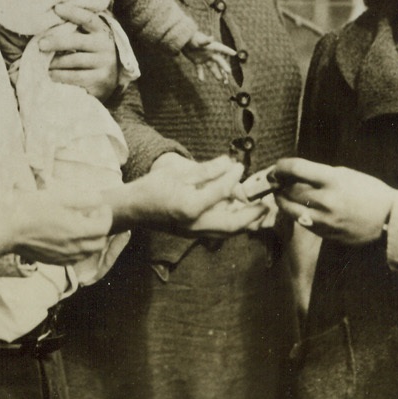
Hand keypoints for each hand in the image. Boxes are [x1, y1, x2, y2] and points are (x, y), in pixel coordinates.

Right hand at [10, 185, 113, 266]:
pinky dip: (79, 249)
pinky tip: (69, 237)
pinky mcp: (53, 261)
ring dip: (91, 239)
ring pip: (88, 253)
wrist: (8, 228)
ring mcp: (63, 257)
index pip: (104, 227)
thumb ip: (84, 198)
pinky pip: (74, 259)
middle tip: (92, 214)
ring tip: (81, 225)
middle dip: (101, 228)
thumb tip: (98, 200)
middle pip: (99, 243)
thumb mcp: (61, 196)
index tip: (100, 205)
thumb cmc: (33, 208)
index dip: (105, 214)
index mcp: (78, 231)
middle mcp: (73, 248)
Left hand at [42, 4, 118, 100]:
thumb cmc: (93, 52)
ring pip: (75, 60)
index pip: (88, 18)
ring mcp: (104, 63)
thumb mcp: (91, 38)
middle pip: (78, 41)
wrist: (113, 78)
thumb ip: (76, 30)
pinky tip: (51, 75)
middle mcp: (105, 45)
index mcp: (102, 31)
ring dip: (55, 61)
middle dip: (57, 42)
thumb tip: (49, 20)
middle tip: (40, 44)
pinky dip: (61, 76)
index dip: (73, 12)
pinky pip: (76, 77)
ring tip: (43, 62)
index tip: (56, 8)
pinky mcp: (100, 79)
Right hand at [109, 153, 250, 232]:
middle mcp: (195, 224)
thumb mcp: (177, 172)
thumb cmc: (150, 188)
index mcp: (190, 207)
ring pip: (227, 232)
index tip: (239, 166)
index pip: (221, 192)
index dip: (233, 177)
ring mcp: (193, 233)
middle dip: (251, 214)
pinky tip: (238, 214)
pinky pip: (219, 232)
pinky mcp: (192, 235)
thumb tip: (228, 163)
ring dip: (245, 222)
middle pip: (232, 224)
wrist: (132, 210)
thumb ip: (205, 170)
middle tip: (265, 204)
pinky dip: (232, 225)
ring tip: (257, 211)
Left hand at [182, 33, 236, 83]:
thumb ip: (206, 41)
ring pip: (212, 67)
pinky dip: (200, 74)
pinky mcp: (197, 61)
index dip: (228, 51)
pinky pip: (200, 69)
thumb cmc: (191, 38)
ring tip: (220, 80)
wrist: (182, 40)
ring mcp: (204, 58)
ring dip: (216, 73)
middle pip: (219, 61)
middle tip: (229, 72)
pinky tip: (201, 80)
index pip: (222, 49)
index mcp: (211, 47)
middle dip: (224, 66)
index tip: (234, 53)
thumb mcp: (199, 40)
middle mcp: (209, 53)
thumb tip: (212, 38)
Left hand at [274, 157, 395, 244]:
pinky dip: (295, 213)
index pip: (296, 169)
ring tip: (281, 193)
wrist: (390, 218)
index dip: (281, 166)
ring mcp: (324, 220)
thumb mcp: (346, 174)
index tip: (278, 166)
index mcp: (333, 180)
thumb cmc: (369, 191)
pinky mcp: (325, 234)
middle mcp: (326, 200)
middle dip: (279, 183)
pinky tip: (297, 207)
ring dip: (281, 199)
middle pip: (289, 189)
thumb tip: (294, 174)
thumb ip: (320, 174)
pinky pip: (301, 222)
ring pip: (290, 209)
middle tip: (276, 179)